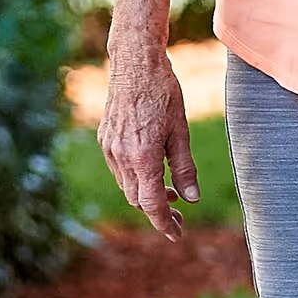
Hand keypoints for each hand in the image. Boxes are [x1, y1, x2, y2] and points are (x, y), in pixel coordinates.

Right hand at [98, 38, 199, 239]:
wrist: (135, 63)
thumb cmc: (164, 92)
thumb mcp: (181, 130)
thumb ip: (185, 167)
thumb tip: (192, 198)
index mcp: (143, 157)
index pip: (152, 204)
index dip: (165, 223)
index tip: (177, 233)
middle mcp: (121, 157)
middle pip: (137, 199)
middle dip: (157, 210)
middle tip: (179, 213)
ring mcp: (109, 148)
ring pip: (126, 186)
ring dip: (146, 194)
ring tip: (170, 190)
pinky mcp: (105, 139)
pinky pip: (119, 170)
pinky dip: (135, 177)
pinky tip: (151, 168)